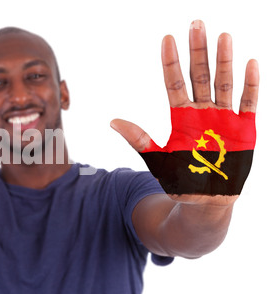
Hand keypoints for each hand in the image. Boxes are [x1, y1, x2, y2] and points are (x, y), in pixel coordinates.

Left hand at [111, 20, 258, 204]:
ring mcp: (223, 118)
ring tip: (222, 36)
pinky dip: (249, 85)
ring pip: (223, 83)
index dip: (170, 62)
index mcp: (181, 116)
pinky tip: (250, 63)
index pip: (174, 83)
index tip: (167, 38)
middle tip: (196, 24)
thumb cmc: (180, 179)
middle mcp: (202, 112)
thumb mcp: (156, 158)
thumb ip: (138, 139)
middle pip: (199, 76)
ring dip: (224, 60)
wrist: (204, 200)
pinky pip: (248, 102)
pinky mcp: (244, 129)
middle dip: (198, 51)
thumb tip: (112, 121)